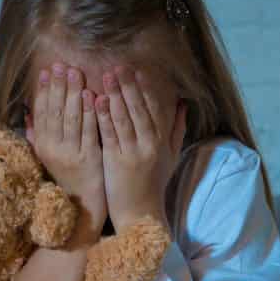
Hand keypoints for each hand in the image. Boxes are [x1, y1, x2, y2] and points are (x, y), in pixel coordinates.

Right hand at [26, 63, 106, 238]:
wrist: (81, 208)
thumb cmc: (67, 177)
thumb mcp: (47, 156)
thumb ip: (36, 134)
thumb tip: (27, 112)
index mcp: (41, 145)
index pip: (41, 112)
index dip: (43, 90)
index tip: (47, 71)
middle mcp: (52, 148)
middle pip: (54, 111)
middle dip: (58, 86)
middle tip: (62, 65)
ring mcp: (70, 153)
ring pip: (70, 118)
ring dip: (72, 93)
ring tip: (75, 72)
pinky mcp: (88, 158)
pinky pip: (87, 131)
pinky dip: (88, 112)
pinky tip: (91, 96)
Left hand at [95, 65, 186, 231]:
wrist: (142, 214)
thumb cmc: (155, 184)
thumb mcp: (171, 157)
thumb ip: (177, 130)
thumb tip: (182, 104)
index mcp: (162, 141)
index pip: (154, 109)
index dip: (145, 89)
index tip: (138, 71)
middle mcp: (150, 144)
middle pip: (138, 110)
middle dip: (128, 86)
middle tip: (119, 66)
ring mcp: (132, 153)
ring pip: (123, 119)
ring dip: (115, 95)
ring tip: (106, 77)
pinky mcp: (116, 162)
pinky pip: (109, 134)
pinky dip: (103, 116)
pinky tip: (96, 100)